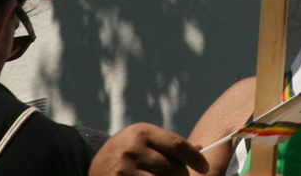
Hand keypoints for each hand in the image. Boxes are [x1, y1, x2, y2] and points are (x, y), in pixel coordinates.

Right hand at [90, 123, 209, 175]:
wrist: (95, 167)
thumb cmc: (129, 154)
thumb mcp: (145, 142)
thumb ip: (169, 145)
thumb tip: (200, 148)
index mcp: (142, 132)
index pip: (177, 145)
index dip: (195, 158)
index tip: (205, 167)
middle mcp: (133, 148)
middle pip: (173, 168)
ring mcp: (124, 168)